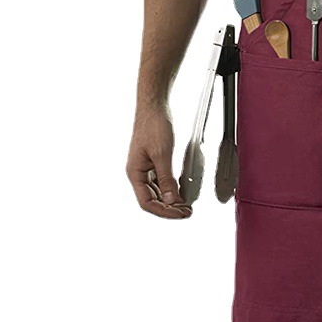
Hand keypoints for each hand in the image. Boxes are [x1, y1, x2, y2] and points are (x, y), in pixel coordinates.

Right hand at [127, 102, 191, 218]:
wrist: (154, 106)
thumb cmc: (154, 126)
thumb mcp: (162, 154)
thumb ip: (166, 178)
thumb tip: (171, 200)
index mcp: (134, 173)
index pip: (147, 202)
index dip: (164, 212)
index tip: (180, 214)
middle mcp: (138, 173)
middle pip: (152, 199)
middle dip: (169, 208)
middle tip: (187, 212)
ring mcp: (146, 167)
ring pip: (158, 191)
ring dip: (171, 200)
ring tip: (187, 205)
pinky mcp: (154, 160)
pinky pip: (162, 180)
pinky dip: (172, 188)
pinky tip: (182, 190)